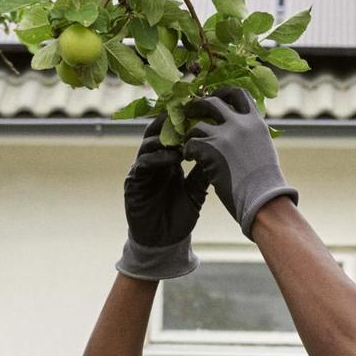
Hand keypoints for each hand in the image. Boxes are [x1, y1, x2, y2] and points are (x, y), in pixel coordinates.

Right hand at [115, 114, 207, 280]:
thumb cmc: (180, 216)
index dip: (185, 122)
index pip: (173, 133)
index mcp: (169, 159)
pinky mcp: (133, 182)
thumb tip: (223, 151)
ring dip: (166, 139)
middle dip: (172, 122)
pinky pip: (142, 164)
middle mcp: (154, 160)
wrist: (163, 242)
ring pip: (149, 143)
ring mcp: (141, 169)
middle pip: (158, 131)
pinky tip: (172, 158)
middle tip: (189, 115)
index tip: (201, 113)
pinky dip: (157, 158)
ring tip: (183, 137)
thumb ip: (204, 171)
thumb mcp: (197, 191)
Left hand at [185, 86, 296, 237]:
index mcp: (255, 122)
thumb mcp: (264, 150)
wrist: (264, 199)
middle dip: (198, 105)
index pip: (239, 94)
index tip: (215, 97)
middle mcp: (240, 124)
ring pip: (197, 125)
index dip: (224, 93)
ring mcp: (225, 136)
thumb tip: (245, 134)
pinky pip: (191, 143)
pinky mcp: (211, 150)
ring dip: (190, 134)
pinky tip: (190, 158)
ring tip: (188, 143)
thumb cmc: (266, 183)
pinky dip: (188, 151)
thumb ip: (252, 136)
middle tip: (190, 112)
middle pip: (213, 102)